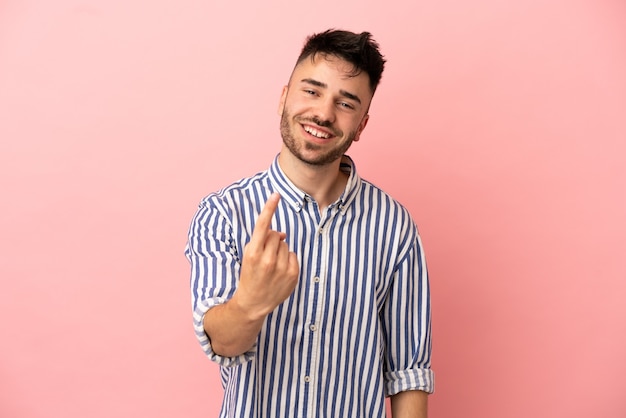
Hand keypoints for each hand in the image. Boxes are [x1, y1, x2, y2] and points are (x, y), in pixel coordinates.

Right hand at [234, 193, 298, 319]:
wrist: (253, 303)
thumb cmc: (250, 275)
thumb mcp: (249, 256)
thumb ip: (262, 241)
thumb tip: (282, 233)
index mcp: (253, 252)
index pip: (262, 225)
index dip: (269, 208)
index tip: (275, 195)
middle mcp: (267, 259)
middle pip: (276, 234)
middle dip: (272, 240)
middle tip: (265, 255)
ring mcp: (281, 267)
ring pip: (286, 245)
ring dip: (280, 251)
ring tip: (271, 266)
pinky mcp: (292, 274)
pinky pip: (294, 255)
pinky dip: (288, 260)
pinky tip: (280, 272)